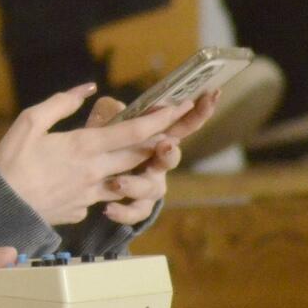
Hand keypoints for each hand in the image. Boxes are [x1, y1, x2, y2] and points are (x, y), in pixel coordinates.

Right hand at [0, 84, 195, 224]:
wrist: (2, 208)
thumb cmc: (11, 162)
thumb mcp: (29, 122)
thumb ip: (60, 103)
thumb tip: (87, 89)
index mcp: (83, 146)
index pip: (133, 131)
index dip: (160, 118)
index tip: (179, 106)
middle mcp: (95, 171)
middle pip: (140, 155)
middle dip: (160, 138)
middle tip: (174, 125)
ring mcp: (92, 194)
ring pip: (128, 177)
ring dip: (139, 164)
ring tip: (142, 152)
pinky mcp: (84, 209)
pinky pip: (103, 195)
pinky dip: (105, 184)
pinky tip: (91, 179)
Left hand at [86, 90, 217, 224]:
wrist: (95, 180)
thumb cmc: (106, 145)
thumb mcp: (108, 125)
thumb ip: (112, 113)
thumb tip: (118, 105)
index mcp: (156, 139)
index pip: (181, 124)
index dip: (198, 112)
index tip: (212, 95)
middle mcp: (158, 163)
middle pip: (171, 158)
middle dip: (169, 152)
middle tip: (164, 145)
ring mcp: (150, 186)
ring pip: (153, 188)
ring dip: (136, 185)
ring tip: (118, 182)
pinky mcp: (138, 205)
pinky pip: (136, 212)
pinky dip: (124, 212)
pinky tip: (108, 209)